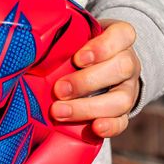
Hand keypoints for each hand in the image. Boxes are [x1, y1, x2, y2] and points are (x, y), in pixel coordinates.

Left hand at [50, 19, 140, 137]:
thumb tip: (35, 45)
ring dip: (89, 107)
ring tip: (60, 111)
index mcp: (120, 38)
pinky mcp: (123, 112)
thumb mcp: (76, 35)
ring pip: (122, 99)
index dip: (102, 47)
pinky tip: (94, 128)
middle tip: (59, 90)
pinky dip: (110, 127)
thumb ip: (65, 38)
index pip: (123, 34)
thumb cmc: (80, 46)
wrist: (97, 68)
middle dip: (87, 81)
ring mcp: (128, 89)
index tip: (78, 58)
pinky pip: (123, 121)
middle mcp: (129, 62)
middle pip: (122, 68)